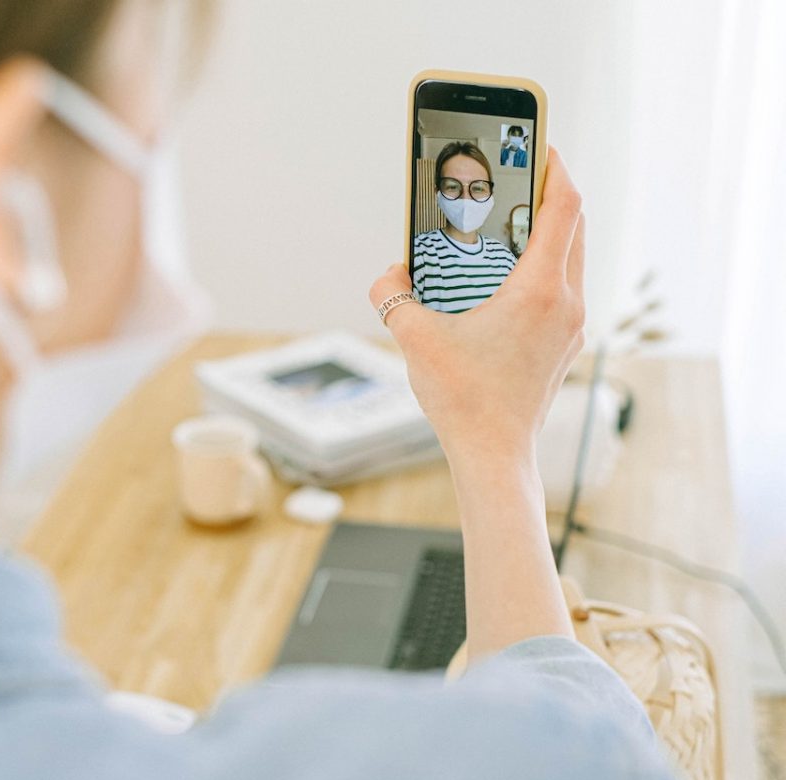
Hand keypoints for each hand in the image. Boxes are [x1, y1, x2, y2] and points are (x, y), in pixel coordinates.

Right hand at [369, 147, 584, 468]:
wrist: (494, 456)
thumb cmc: (464, 401)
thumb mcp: (414, 337)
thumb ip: (391, 295)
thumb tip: (388, 274)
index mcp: (539, 290)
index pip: (564, 206)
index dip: (553, 166)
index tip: (540, 142)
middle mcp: (567, 303)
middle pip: (572, 227)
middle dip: (547, 196)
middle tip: (516, 178)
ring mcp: (572, 327)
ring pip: (570, 259)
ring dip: (545, 234)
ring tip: (507, 225)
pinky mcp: (565, 346)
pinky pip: (562, 289)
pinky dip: (540, 270)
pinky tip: (503, 279)